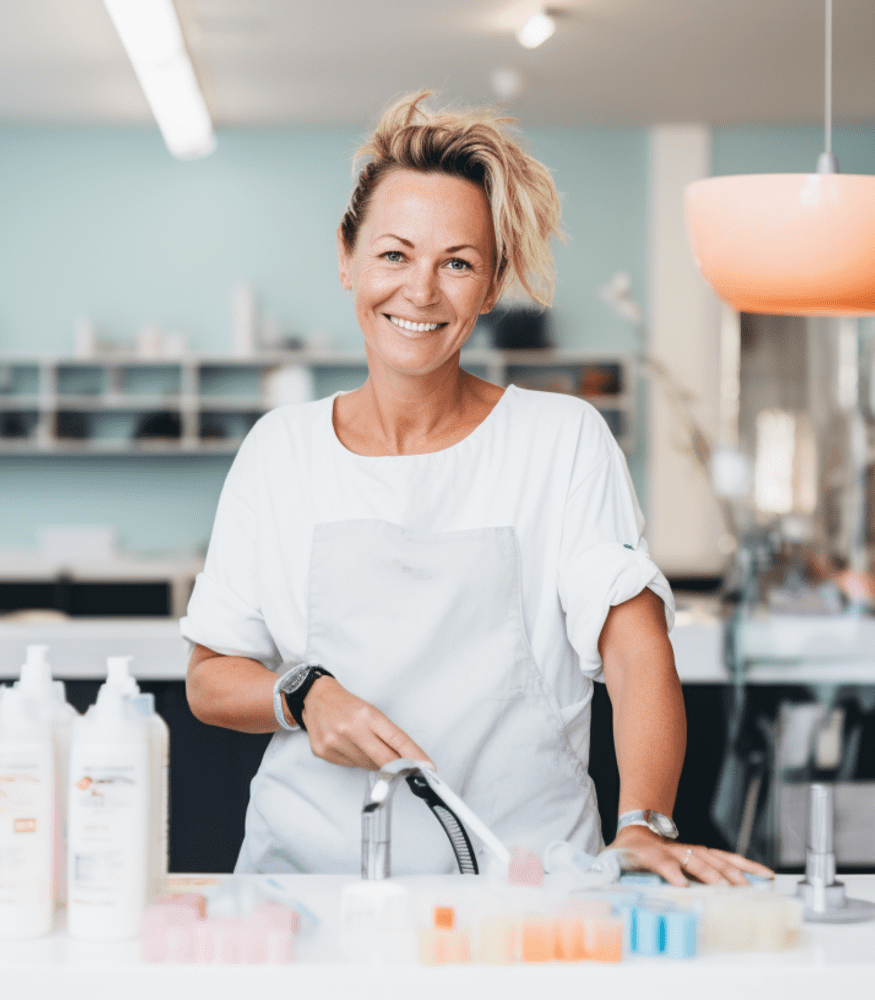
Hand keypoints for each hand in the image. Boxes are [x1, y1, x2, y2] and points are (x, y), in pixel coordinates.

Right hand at [300, 676, 434, 771]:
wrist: (315, 697)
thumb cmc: (347, 704)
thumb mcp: (370, 711)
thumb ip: (385, 735)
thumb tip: (402, 759)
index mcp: (367, 715)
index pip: (397, 739)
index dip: (414, 755)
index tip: (427, 766)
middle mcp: (351, 728)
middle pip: (384, 758)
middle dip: (399, 768)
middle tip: (410, 771)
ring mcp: (335, 742)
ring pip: (366, 765)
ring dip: (373, 761)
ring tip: (365, 745)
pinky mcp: (323, 752)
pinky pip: (349, 765)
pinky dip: (355, 760)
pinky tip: (349, 746)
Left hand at [608, 825, 774, 887]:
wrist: (638, 830)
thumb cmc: (626, 852)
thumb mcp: (611, 859)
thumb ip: (608, 870)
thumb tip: (600, 878)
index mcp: (649, 852)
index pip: (660, 859)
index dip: (670, 869)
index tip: (680, 883)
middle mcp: (674, 849)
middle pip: (693, 858)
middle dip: (709, 872)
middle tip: (724, 887)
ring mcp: (691, 849)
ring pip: (715, 857)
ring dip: (733, 870)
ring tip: (751, 884)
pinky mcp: (704, 853)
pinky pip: (728, 859)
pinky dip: (746, 866)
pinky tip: (762, 875)